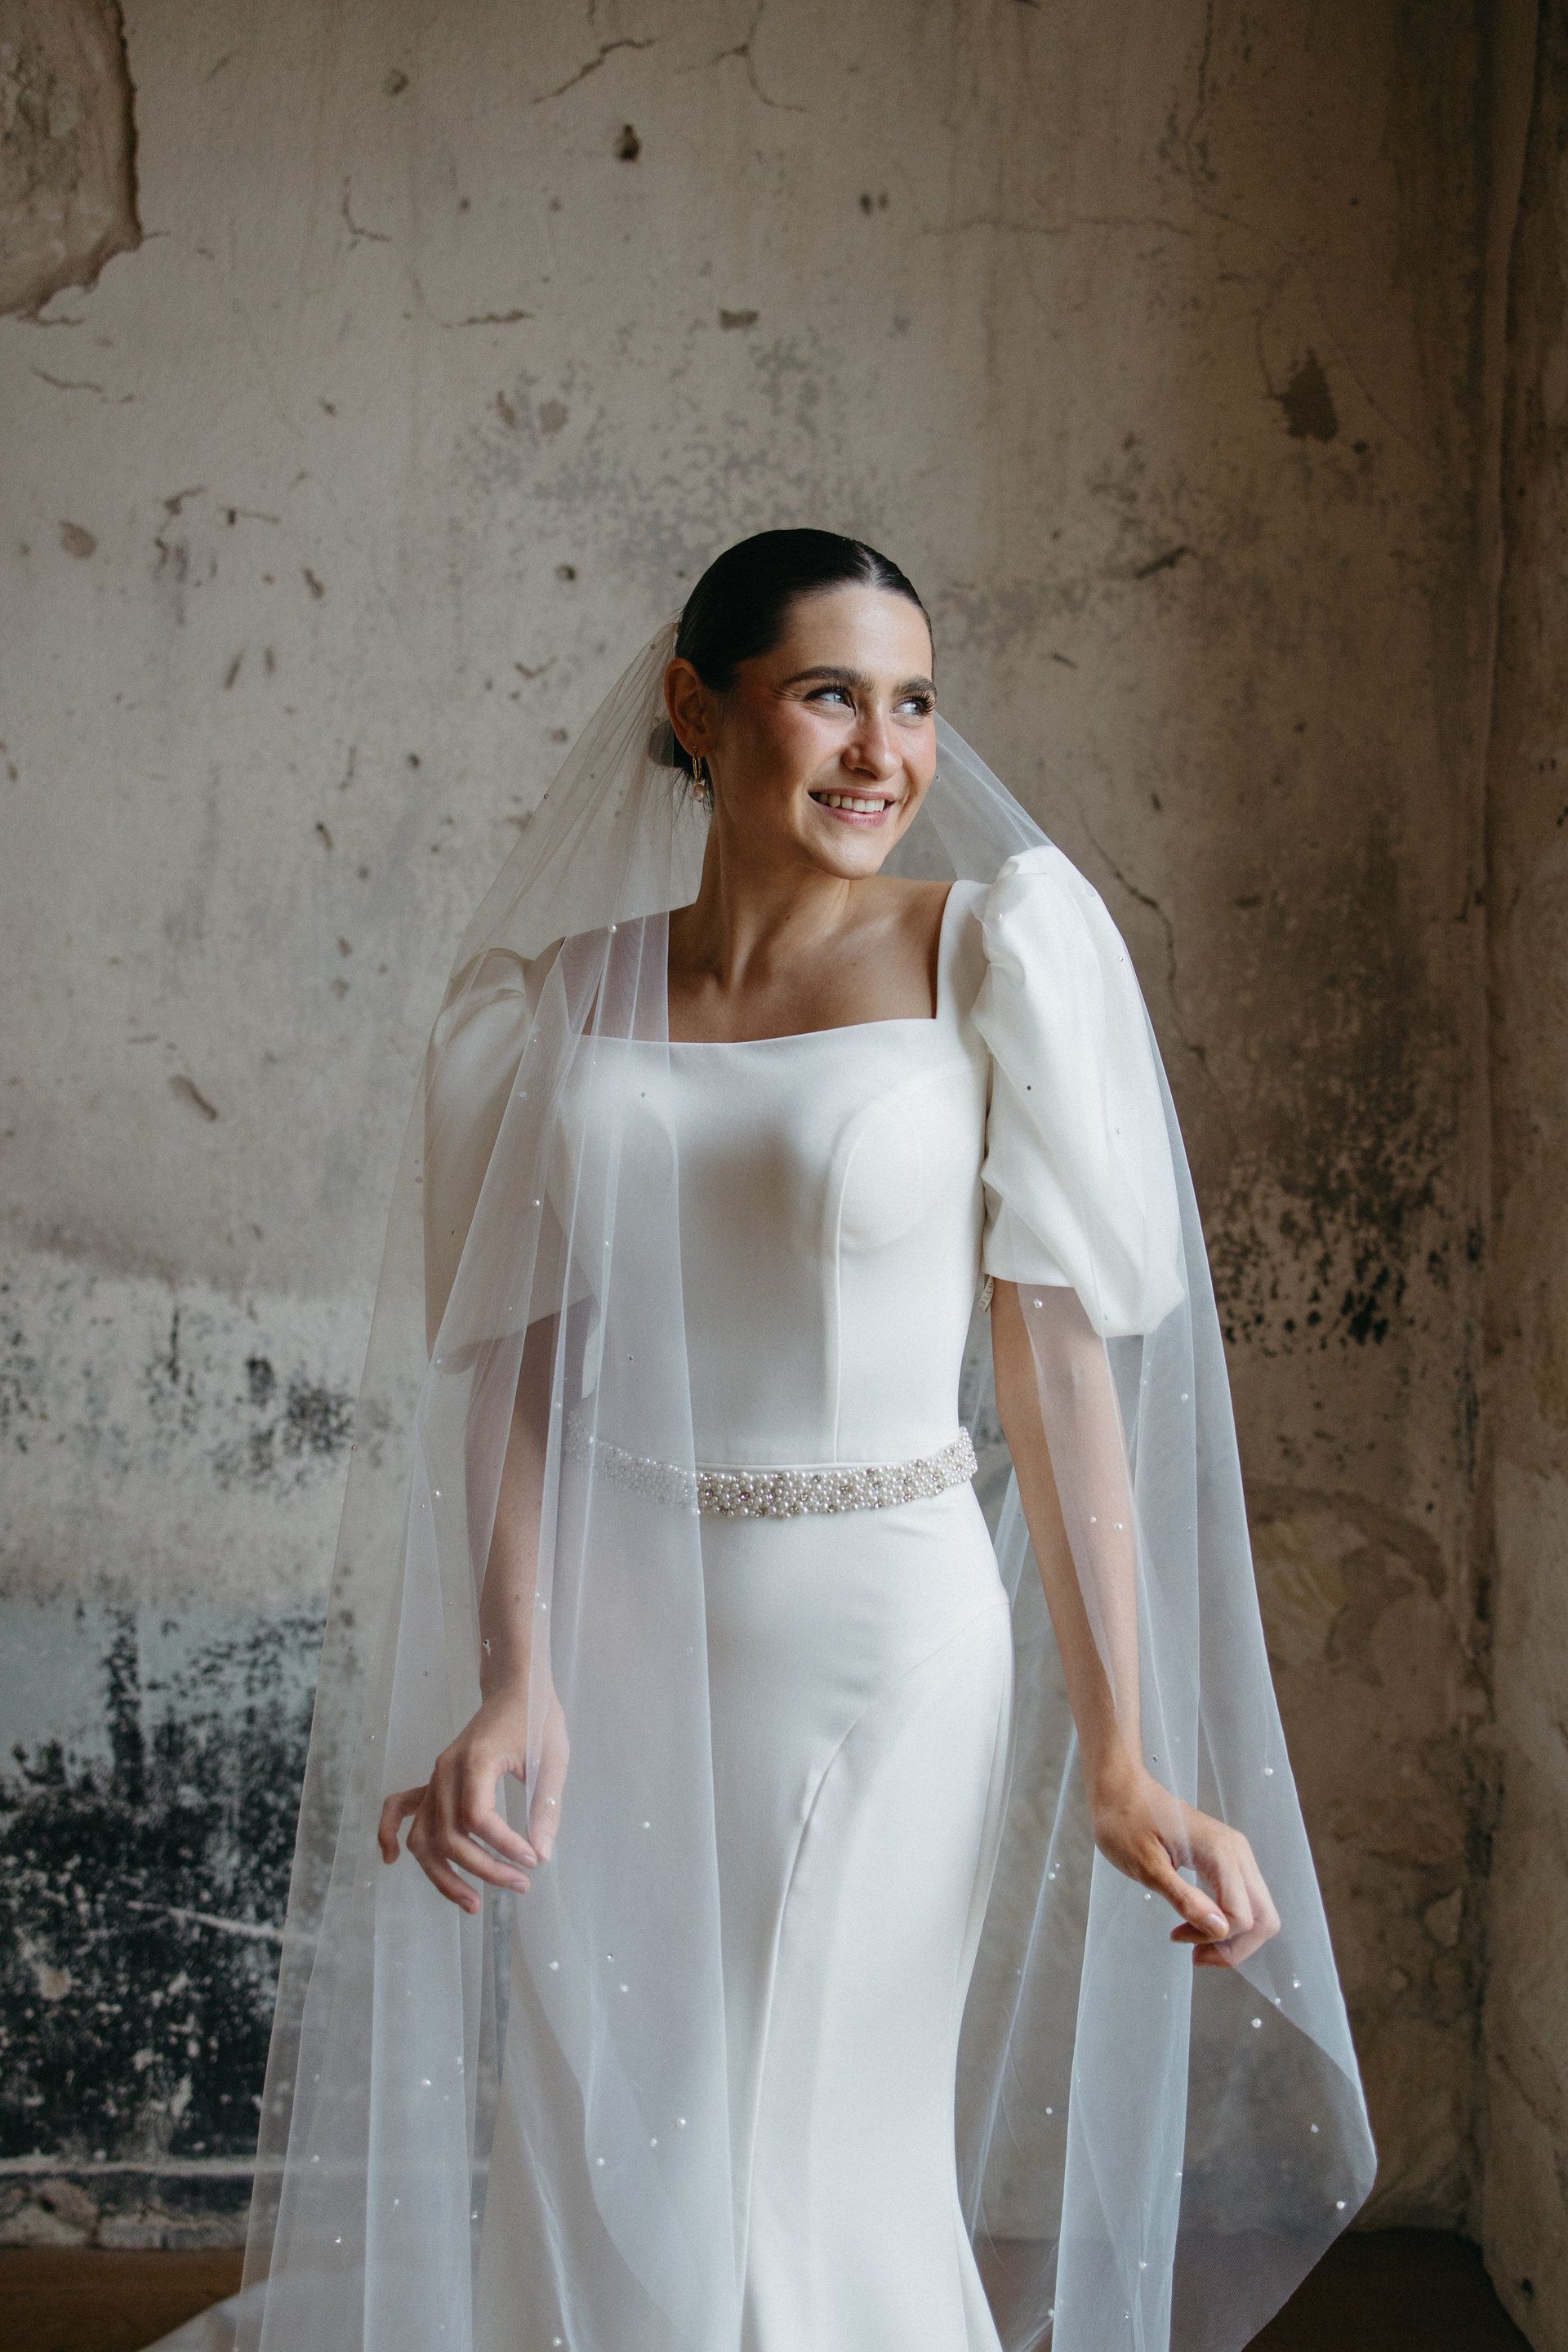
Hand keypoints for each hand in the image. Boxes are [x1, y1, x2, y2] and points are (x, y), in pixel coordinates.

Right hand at [377, 1684, 569, 1913]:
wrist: (516, 1686)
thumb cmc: (536, 1717)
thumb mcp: (553, 1758)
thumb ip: (547, 1805)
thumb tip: (542, 1855)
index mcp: (474, 1762)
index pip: (478, 1819)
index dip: (505, 1848)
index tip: (534, 1860)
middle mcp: (445, 1771)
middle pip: (449, 1836)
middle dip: (484, 1869)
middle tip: (521, 1885)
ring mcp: (435, 1775)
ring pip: (423, 1836)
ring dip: (442, 1874)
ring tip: (472, 1904)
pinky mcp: (434, 1779)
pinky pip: (400, 1808)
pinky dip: (389, 1833)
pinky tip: (391, 1858)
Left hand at [1089, 1751, 1280, 1967]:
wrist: (1119, 1788)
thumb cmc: (1125, 1823)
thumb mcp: (1147, 1867)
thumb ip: (1185, 1898)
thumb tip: (1221, 1929)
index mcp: (1221, 1852)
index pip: (1242, 1916)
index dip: (1214, 1939)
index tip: (1176, 1936)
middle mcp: (1238, 1852)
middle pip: (1264, 1918)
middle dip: (1235, 1947)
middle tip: (1196, 1955)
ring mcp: (1236, 1854)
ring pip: (1258, 1911)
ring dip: (1232, 1936)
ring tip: (1192, 1941)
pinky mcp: (1227, 1858)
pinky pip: (1243, 1898)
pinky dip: (1227, 1919)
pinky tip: (1197, 1922)